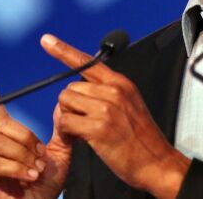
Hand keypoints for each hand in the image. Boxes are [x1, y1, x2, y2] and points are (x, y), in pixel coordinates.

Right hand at [0, 56, 71, 198]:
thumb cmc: (47, 180)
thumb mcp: (60, 150)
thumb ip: (61, 127)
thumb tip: (63, 103)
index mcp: (5, 129)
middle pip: (3, 124)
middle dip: (27, 139)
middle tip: (40, 157)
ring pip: (0, 142)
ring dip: (24, 156)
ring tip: (35, 169)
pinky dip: (17, 168)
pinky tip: (28, 176)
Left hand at [41, 34, 190, 198]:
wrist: (156, 162)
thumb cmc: (141, 138)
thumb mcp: (130, 104)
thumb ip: (108, 92)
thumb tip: (80, 90)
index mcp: (121, 83)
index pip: (87, 61)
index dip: (63, 50)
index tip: (47, 40)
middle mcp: (114, 91)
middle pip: (70, 88)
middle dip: (71, 106)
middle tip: (84, 122)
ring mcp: (106, 109)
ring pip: (65, 102)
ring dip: (68, 118)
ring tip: (85, 131)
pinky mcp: (99, 128)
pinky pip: (66, 122)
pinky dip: (68, 132)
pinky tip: (81, 139)